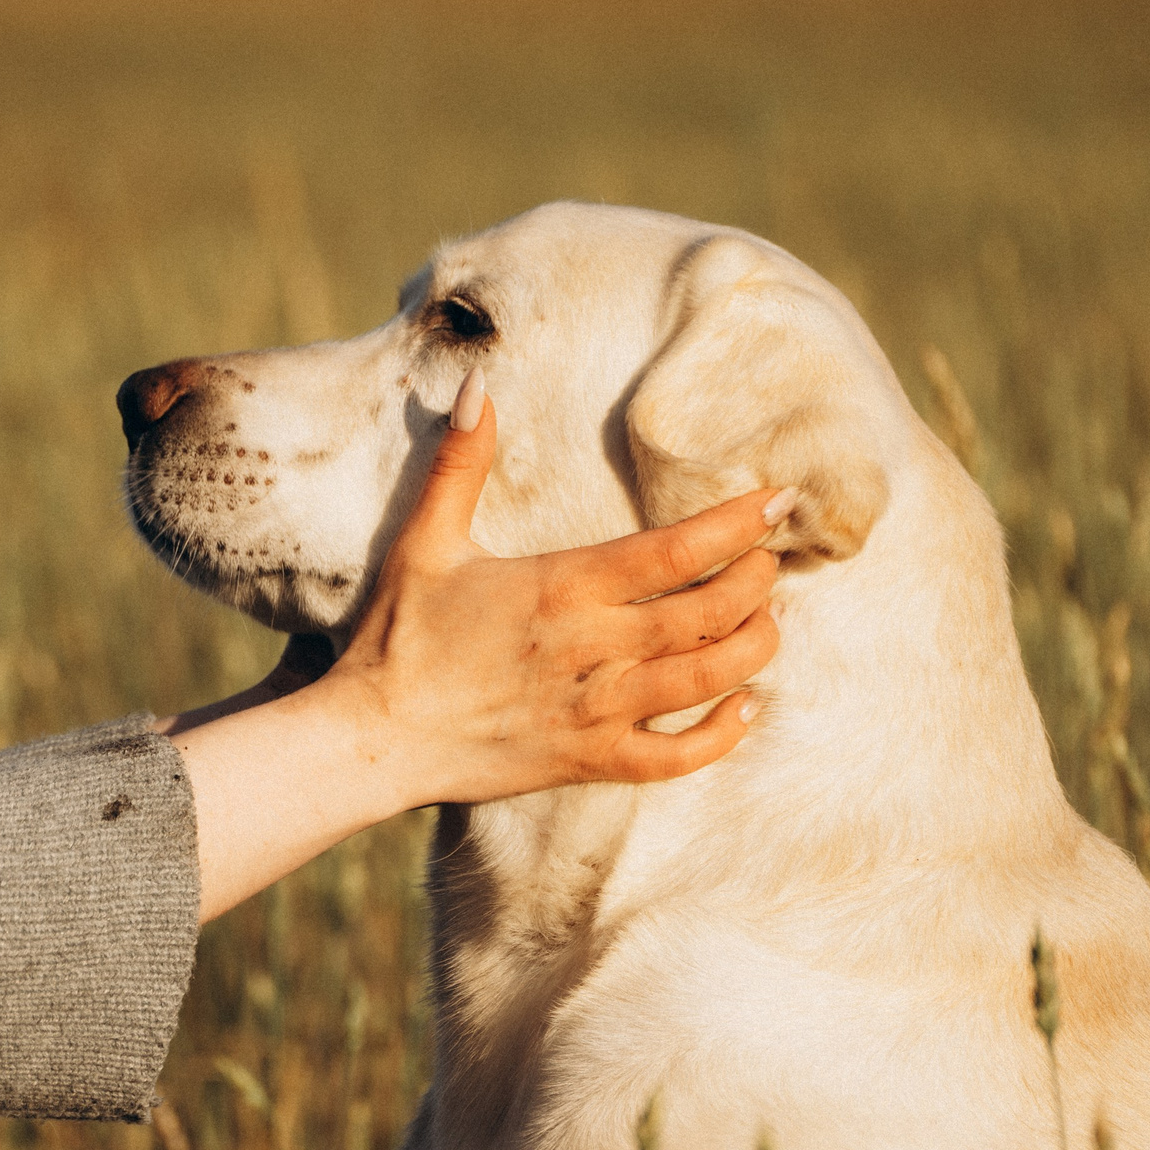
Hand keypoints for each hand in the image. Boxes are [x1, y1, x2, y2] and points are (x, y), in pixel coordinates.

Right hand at [168, 369, 784, 920]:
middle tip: (774, 562)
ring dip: (752, 648)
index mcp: (562, 587)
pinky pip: (675, 757)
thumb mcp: (424, 540)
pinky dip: (721, 736)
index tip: (777, 502)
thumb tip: (480, 388)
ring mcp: (596, 710)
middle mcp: (592, 649)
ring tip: (769, 621)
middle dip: (756, 584)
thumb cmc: (397, 636)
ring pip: (706, 680)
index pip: (675, 551)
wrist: (371, 737)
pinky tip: (744, 707)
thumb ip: (460, 464)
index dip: (737, 525)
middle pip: (708, 614)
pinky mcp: (588, 761)